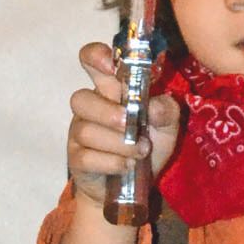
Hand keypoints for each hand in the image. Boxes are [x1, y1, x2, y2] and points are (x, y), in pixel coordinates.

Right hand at [68, 43, 180, 208]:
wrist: (133, 187)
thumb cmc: (146, 144)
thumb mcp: (167, 126)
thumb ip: (166, 110)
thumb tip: (154, 107)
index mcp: (111, 89)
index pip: (92, 59)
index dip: (96, 56)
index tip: (110, 66)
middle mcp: (91, 107)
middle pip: (80, 98)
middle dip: (107, 113)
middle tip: (131, 124)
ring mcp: (80, 133)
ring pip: (85, 131)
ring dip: (117, 143)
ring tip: (139, 152)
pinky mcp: (77, 159)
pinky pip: (86, 157)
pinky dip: (111, 162)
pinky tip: (127, 166)